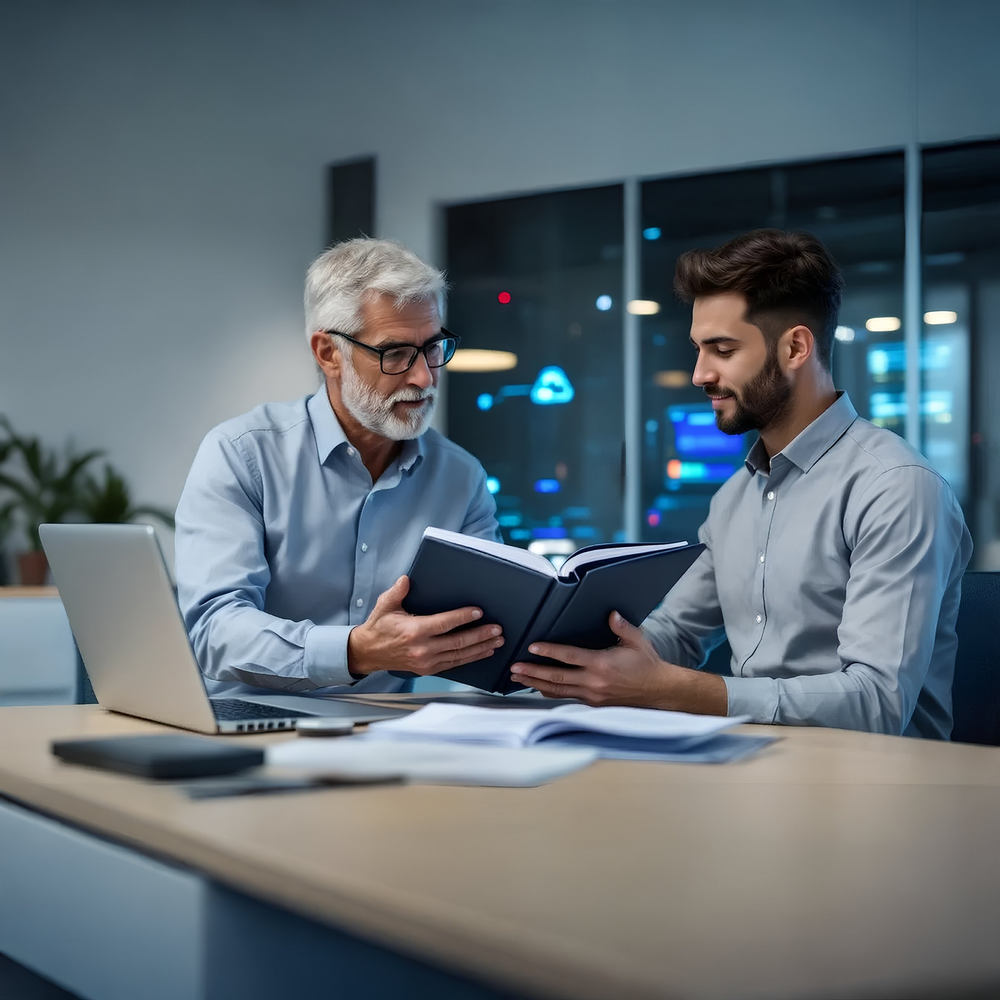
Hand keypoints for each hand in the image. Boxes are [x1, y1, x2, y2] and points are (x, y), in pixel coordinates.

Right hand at [347, 575, 503, 676]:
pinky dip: (470, 658)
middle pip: (458, 642)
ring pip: (459, 655)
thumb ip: (398, 591)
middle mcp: (422, 649)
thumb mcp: (385, 605)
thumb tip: (407, 579)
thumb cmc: (379, 627)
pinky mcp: (428, 669)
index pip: (444, 623)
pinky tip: (483, 652)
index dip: (463, 618)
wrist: (368, 653)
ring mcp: (426, 662)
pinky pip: (454, 664)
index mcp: (414, 631)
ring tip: (496, 641)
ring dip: (480, 648)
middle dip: (480, 635)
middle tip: (497, 629)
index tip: (479, 612)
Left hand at [509, 611, 726, 713]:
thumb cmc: (648, 664)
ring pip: (558, 691)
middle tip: (514, 667)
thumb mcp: (637, 641)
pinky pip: (567, 698)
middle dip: (532, 672)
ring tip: (519, 678)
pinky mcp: (594, 703)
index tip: (532, 647)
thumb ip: (621, 626)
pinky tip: (539, 687)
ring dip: (536, 684)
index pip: (568, 657)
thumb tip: (610, 613)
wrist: (660, 692)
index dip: (549, 652)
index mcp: (602, 664)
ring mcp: (593, 696)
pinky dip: (551, 692)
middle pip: (556, 678)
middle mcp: (594, 682)